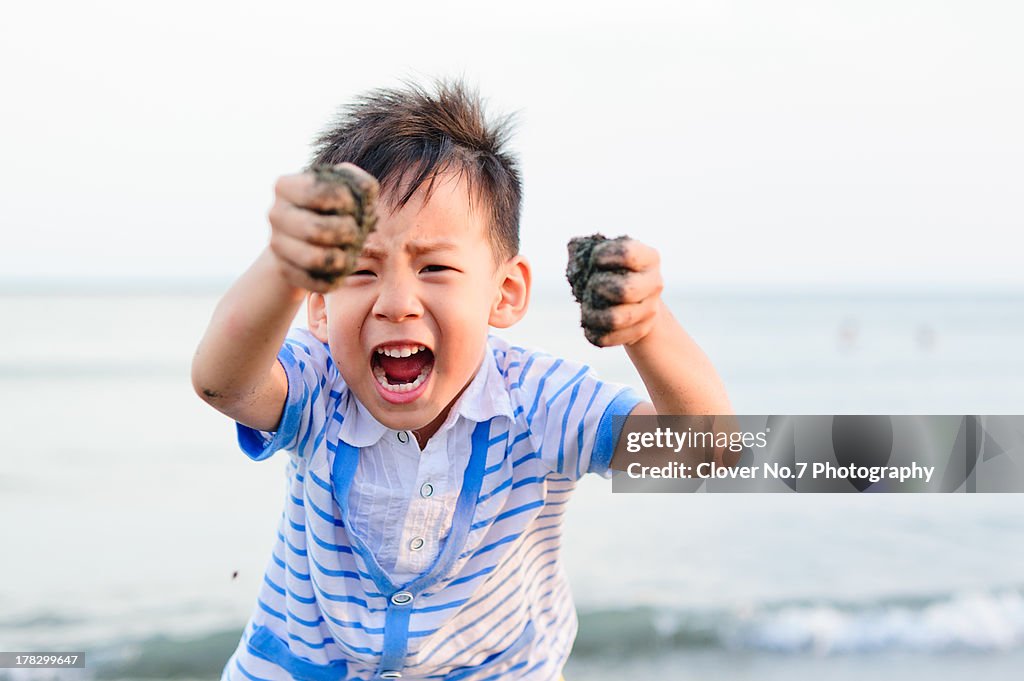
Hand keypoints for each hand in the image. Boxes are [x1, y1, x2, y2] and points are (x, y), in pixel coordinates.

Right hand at [267, 163, 378, 292]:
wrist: (309, 235)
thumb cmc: (332, 207)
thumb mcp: (345, 187)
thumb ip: (359, 183)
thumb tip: (367, 191)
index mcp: (285, 187)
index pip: (316, 191)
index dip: (344, 200)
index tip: (352, 205)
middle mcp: (276, 214)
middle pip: (314, 230)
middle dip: (345, 233)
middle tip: (355, 233)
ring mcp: (277, 244)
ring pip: (313, 259)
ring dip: (342, 259)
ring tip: (351, 255)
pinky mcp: (285, 271)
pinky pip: (315, 282)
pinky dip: (335, 279)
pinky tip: (341, 270)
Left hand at [571, 237, 663, 346]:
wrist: (635, 300)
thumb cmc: (612, 270)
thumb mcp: (602, 253)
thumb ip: (584, 248)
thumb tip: (574, 249)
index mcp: (649, 258)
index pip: (627, 254)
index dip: (602, 255)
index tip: (594, 259)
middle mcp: (654, 283)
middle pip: (625, 291)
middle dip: (598, 287)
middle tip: (591, 285)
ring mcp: (650, 310)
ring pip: (616, 319)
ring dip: (592, 314)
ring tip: (586, 307)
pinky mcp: (639, 331)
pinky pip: (607, 338)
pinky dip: (592, 332)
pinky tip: (589, 324)